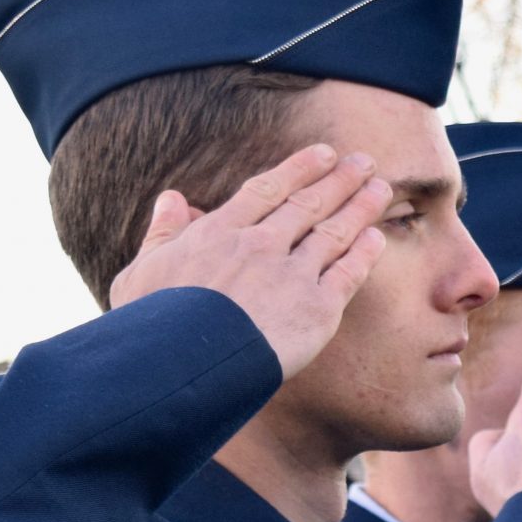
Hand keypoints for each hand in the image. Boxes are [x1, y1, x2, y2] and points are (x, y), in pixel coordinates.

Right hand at [111, 144, 386, 377]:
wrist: (182, 367)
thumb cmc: (150, 328)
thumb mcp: (140, 273)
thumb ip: (162, 233)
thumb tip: (171, 198)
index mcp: (219, 232)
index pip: (267, 190)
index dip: (298, 169)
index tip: (322, 154)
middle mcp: (260, 245)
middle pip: (308, 203)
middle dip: (339, 179)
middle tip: (363, 162)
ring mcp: (290, 275)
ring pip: (334, 232)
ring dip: (360, 207)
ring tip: (381, 188)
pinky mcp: (315, 309)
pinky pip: (347, 274)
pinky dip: (364, 253)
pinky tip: (377, 238)